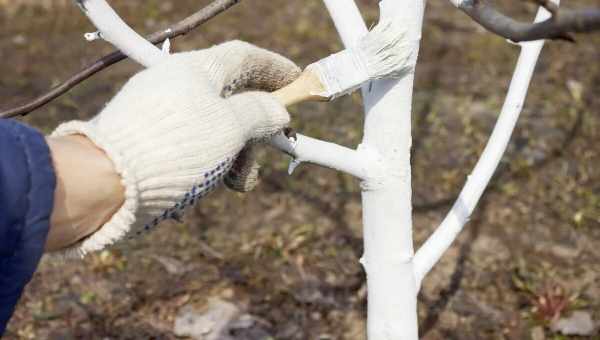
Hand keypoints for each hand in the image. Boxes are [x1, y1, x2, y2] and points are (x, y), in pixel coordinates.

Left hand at [51, 41, 299, 256]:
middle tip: (264, 155)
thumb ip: (260, 114)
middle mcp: (175, 85)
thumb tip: (277, 111)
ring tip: (235, 183)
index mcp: (195, 69)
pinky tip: (203, 187)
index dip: (274, 68)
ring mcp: (158, 113)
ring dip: (232, 156)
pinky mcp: (146, 140)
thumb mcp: (230, 127)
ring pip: (211, 129)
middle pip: (230, 99)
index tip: (296, 82)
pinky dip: (206, 165)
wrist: (105, 182)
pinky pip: (188, 147)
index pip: (243, 57)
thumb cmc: (174, 147)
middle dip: (253, 131)